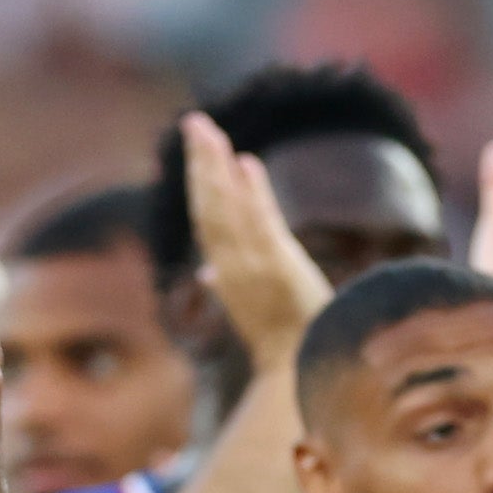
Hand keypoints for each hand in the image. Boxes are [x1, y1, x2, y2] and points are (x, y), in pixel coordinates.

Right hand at [180, 111, 328, 367]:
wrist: (298, 369)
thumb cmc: (282, 343)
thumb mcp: (253, 308)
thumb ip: (229, 284)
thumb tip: (207, 272)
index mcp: (226, 272)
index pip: (209, 220)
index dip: (201, 184)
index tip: (200, 152)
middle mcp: (231, 265)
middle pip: (208, 204)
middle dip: (200, 162)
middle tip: (194, 123)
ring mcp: (250, 263)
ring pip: (223, 206)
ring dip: (213, 165)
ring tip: (205, 129)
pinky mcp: (273, 263)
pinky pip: (255, 218)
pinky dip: (248, 190)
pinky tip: (244, 160)